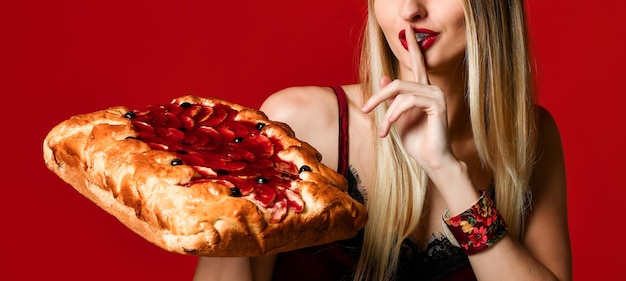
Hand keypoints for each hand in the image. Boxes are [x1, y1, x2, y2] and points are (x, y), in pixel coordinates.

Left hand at [361, 25, 455, 171]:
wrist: (431, 161)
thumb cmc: (416, 142)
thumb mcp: (397, 118)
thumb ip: (391, 99)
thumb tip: (383, 77)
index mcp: (423, 90)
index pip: (417, 63)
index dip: (412, 46)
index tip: (407, 29)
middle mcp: (431, 89)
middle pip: (397, 82)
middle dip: (377, 97)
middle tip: (364, 110)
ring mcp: (436, 94)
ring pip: (400, 91)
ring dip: (387, 112)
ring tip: (383, 130)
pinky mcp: (437, 104)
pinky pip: (408, 101)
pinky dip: (394, 114)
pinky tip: (389, 128)